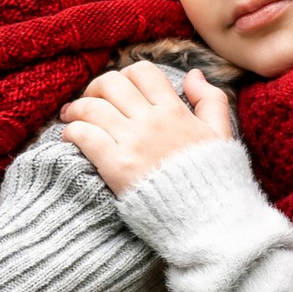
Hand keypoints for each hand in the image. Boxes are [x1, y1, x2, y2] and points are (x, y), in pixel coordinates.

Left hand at [60, 59, 238, 197]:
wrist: (206, 220)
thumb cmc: (213, 181)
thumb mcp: (221, 134)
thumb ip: (210, 99)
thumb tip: (192, 74)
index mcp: (175, 111)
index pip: (142, 72)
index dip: (125, 75)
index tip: (118, 91)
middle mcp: (152, 121)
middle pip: (110, 84)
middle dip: (94, 89)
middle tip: (89, 103)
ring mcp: (133, 143)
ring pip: (91, 107)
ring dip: (76, 110)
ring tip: (71, 119)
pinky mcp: (116, 166)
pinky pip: (84, 134)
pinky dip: (72, 132)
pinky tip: (71, 139)